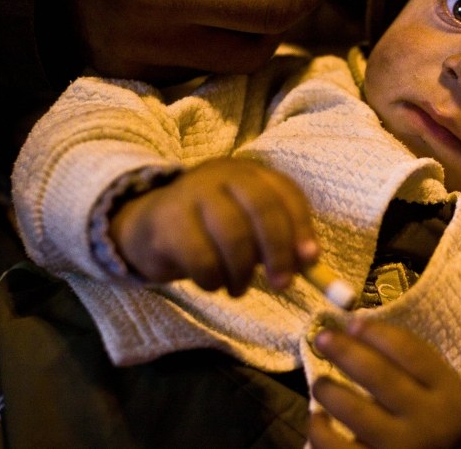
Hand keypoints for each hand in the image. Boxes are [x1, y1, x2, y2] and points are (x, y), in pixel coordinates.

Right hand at [110, 158, 317, 295]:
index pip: (286, 193)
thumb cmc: (211, 232)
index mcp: (250, 173)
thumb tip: (310, 264)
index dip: (302, 227)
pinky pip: (202, 258)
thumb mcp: (249, 230)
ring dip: (243, 272)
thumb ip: (279, 242)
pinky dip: (214, 279)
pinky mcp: (167, 220)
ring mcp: (192, 192)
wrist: (148, 228)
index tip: (311, 261)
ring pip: (233, 235)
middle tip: (283, 284)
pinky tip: (213, 283)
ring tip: (239, 288)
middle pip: (262, 207)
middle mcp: (223, 174)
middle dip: (278, 250)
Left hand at [309, 317, 460, 448]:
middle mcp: (427, 420)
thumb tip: (354, 326)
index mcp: (445, 390)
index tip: (352, 323)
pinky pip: (336, 448)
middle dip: (345, 351)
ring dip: (328, 391)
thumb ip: (404, 354)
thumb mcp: (432, 382)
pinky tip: (318, 418)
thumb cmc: (424, 411)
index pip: (409, 351)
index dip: (376, 333)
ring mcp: (401, 448)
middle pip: (379, 376)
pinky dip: (319, 430)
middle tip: (323, 338)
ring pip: (354, 413)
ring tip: (319, 384)